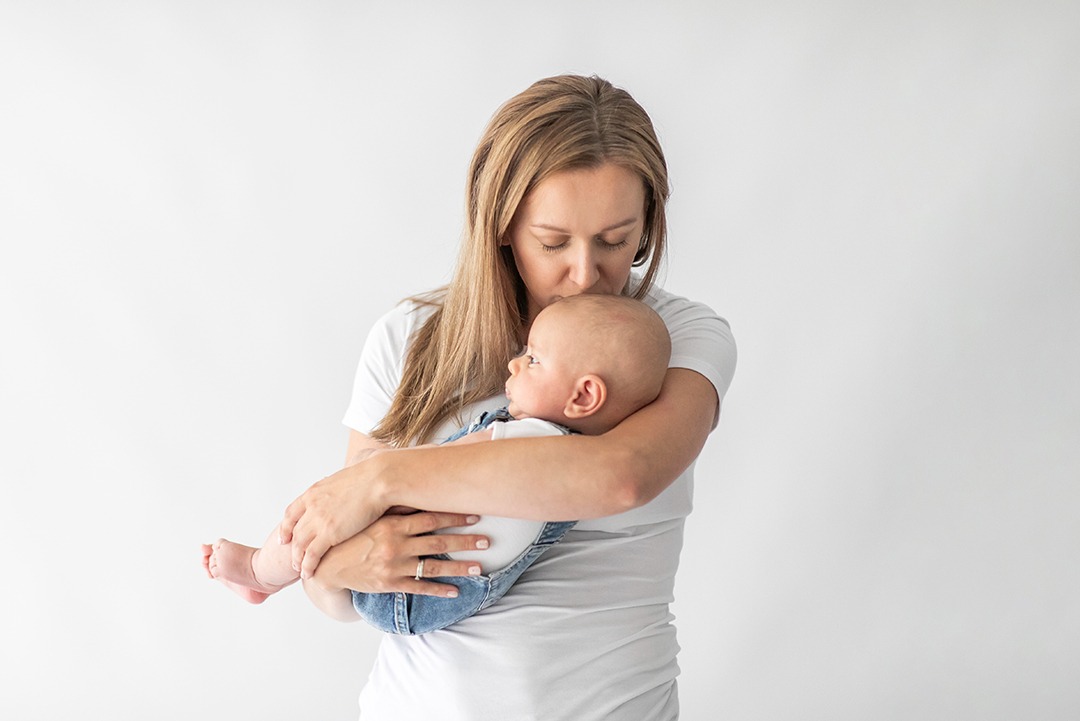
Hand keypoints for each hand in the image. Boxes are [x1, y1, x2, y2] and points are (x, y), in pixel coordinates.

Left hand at [280, 462, 387, 578]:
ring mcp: (318, 520)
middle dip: (291, 546)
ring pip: (299, 546)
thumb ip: (341, 485)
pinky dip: (307, 566)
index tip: (284, 536)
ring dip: (297, 560)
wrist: (379, 480)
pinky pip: (311, 555)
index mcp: (314, 492)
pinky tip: (309, 574)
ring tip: (300, 571)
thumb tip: (352, 479)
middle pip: (294, 531)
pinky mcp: (329, 534)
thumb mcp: (347, 477)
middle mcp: (311, 506)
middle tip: (292, 558)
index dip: (286, 526)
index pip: (292, 512)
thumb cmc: (373, 476)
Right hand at [310, 512, 488, 597]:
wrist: (328, 564)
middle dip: (465, 541)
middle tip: (487, 540)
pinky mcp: (390, 584)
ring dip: (460, 567)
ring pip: (433, 567)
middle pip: (438, 543)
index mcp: (392, 524)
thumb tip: (417, 485)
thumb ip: (395, 505)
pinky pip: (420, 588)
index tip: (475, 514)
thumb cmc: (352, 536)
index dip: (454, 516)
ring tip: (480, 567)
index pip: (430, 518)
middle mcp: (396, 545)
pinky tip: (456, 591)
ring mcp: (394, 566)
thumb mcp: (371, 516)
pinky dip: (439, 590)